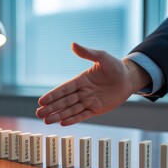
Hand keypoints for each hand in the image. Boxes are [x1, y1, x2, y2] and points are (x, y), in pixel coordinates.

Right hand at [36, 42, 150, 125]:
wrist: (129, 78)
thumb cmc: (115, 66)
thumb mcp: (102, 57)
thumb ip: (87, 53)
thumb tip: (73, 44)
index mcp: (81, 80)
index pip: (64, 89)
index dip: (53, 95)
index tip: (41, 101)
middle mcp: (82, 92)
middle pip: (64, 101)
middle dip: (51, 108)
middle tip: (38, 114)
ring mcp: (89, 101)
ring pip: (71, 110)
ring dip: (58, 115)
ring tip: (46, 121)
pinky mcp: (97, 109)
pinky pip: (83, 115)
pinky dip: (73, 119)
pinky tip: (63, 123)